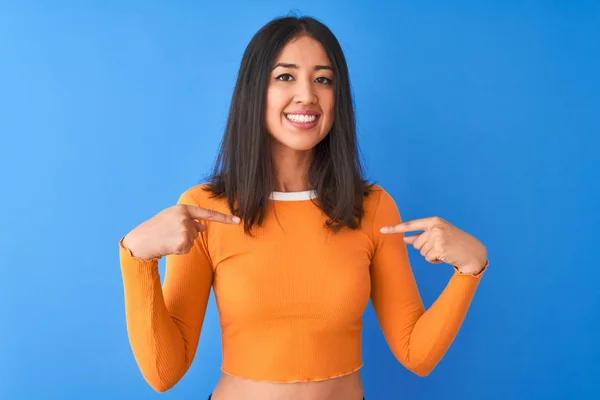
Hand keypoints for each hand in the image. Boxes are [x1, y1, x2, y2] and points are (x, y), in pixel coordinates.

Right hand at [122, 204, 239, 259]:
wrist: (140, 241)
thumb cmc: (155, 229)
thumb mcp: (171, 219)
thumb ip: (188, 221)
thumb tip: (203, 228)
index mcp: (183, 209)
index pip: (207, 214)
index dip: (224, 217)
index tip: (238, 220)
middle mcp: (185, 217)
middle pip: (196, 231)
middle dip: (185, 236)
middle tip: (168, 235)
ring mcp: (184, 229)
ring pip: (192, 241)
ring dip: (181, 243)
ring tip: (167, 240)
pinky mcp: (183, 241)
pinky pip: (187, 249)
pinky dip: (179, 250)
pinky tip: (168, 246)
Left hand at [380, 216, 486, 273]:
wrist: (473, 252)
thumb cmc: (454, 244)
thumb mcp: (438, 235)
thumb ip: (421, 236)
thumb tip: (405, 239)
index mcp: (434, 221)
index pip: (410, 225)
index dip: (394, 228)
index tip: (381, 230)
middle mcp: (435, 227)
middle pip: (416, 243)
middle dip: (426, 249)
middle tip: (441, 247)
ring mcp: (437, 237)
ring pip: (421, 252)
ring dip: (431, 255)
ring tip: (445, 251)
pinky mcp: (440, 248)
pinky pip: (428, 258)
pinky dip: (435, 261)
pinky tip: (446, 257)